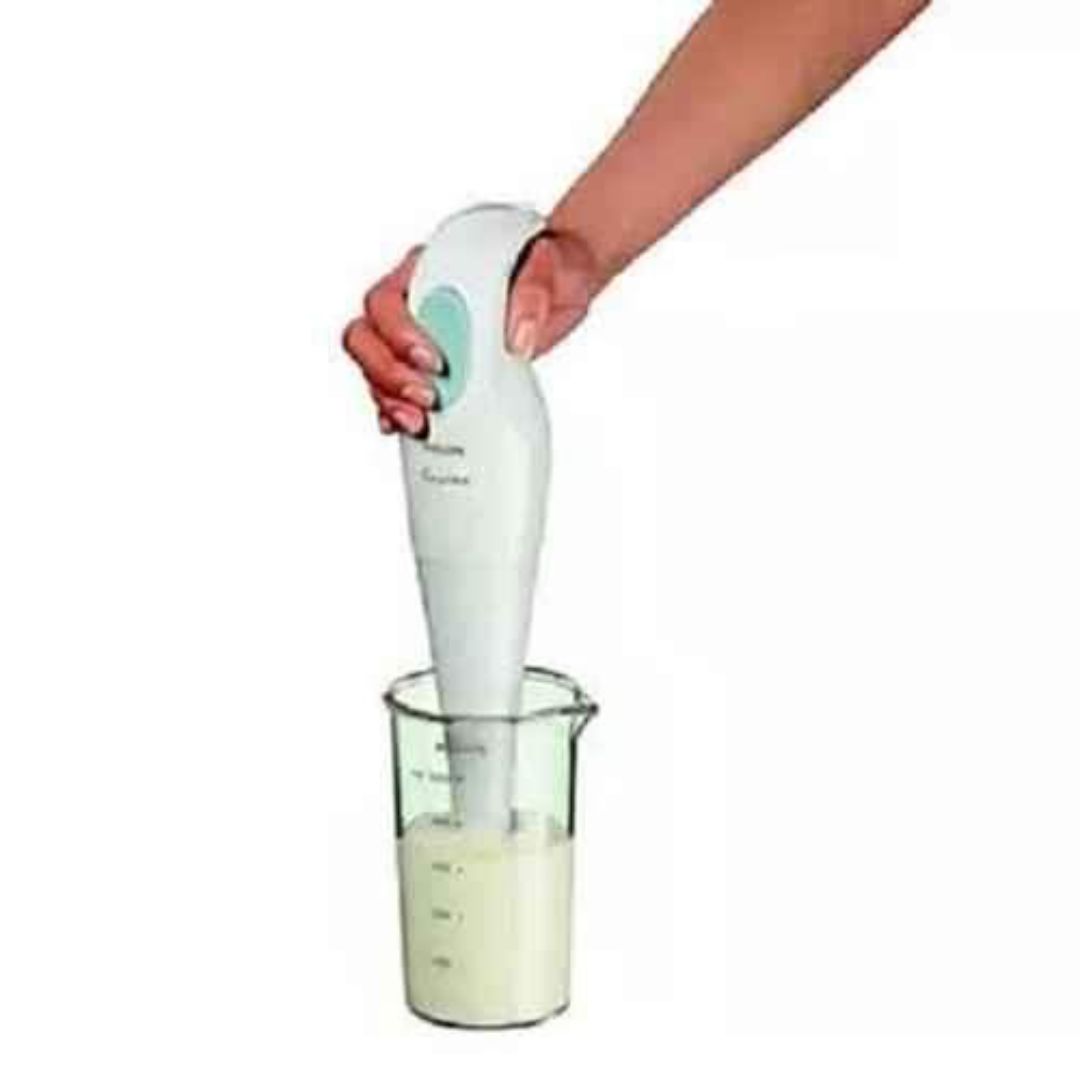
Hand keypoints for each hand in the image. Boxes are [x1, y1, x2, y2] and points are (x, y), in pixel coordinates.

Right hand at [342, 231, 598, 436]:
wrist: (566, 287)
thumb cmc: (552, 266)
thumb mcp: (553, 267)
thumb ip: (534, 294)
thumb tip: (517, 336)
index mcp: (429, 270)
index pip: (386, 301)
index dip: (399, 335)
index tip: (436, 363)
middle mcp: (415, 302)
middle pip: (367, 339)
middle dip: (389, 375)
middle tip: (429, 398)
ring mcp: (419, 336)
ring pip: (375, 369)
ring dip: (391, 399)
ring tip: (422, 422)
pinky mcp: (434, 368)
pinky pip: (397, 392)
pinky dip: (400, 413)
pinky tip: (414, 429)